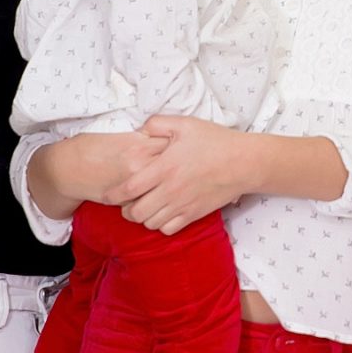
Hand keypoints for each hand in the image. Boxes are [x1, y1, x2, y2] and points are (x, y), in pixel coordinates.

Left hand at [109, 115, 250, 235]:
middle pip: (136, 212)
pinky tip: (163, 213)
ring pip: (150, 223)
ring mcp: (183, 205)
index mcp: (164, 168)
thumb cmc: (215, 141)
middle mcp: (171, 190)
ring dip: (143, 217)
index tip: (107, 195)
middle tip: (127, 201)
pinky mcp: (194, 214)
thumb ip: (157, 124)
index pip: (129, 188)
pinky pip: (169, 229)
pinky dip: (161, 225)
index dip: (113, 195)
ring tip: (144, 207)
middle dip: (126, 209)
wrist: (244, 162)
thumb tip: (139, 130)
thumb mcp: (185, 124)